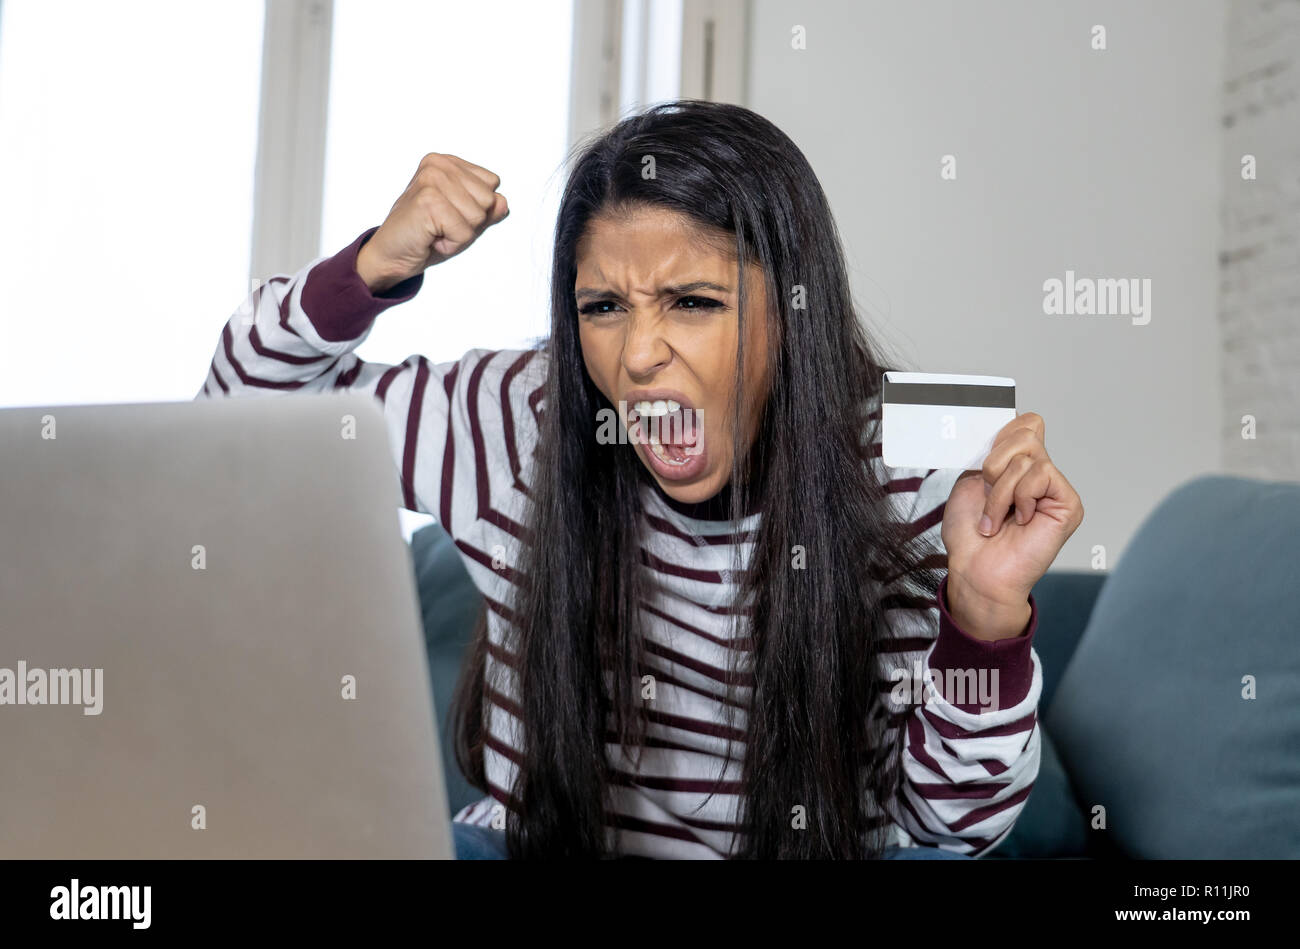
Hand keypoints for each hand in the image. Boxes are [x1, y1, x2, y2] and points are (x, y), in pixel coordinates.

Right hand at [356, 153, 508, 292]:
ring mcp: (432, 180)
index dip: (476, 209)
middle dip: (470, 223)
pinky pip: (464, 232)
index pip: (492, 184)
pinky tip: (430, 238)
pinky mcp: (428, 201)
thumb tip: (503, 202)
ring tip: (435, 231)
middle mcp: (438, 165)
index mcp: (448, 162)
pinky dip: (450, 244)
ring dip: (459, 234)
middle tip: (441, 226)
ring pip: (478, 216)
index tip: (449, 215)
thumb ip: (487, 210)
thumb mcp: (465, 221)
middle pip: (488, 200)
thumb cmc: (427, 236)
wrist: (392, 255)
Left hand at [939, 412, 1083, 639]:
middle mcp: (1039, 473)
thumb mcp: (970, 481)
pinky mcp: (1068, 503)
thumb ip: (991, 453)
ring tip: (996, 518)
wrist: (976, 569)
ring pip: (1027, 458)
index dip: (1002, 436)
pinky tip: (1020, 520)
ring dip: (1000, 492)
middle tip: (988, 495)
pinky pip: (1041, 474)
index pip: (1026, 423)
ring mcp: (1055, 488)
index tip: (983, 466)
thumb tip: (1012, 425)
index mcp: (1017, 465)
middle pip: (1026, 432)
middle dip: (994, 464)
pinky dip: (1019, 497)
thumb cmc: (970, 534)